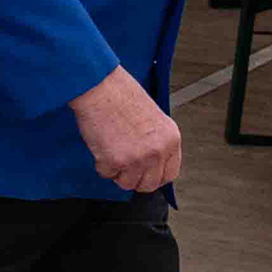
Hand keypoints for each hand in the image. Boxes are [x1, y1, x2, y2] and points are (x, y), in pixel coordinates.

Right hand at [69, 66, 182, 193]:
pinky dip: (100, 163)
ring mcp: (137, 158)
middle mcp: (157, 151)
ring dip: (116, 171)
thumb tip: (151, 163)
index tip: (145, 173)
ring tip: (111, 149)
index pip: (169, 174)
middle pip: (149, 184)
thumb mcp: (153, 118)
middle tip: (124, 165)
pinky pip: (106, 174)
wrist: (100, 87)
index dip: (154, 176)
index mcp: (171, 139)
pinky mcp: (115, 161)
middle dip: (134, 178)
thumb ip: (157, 141)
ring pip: (127, 183)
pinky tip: (102, 144)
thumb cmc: (121, 95)